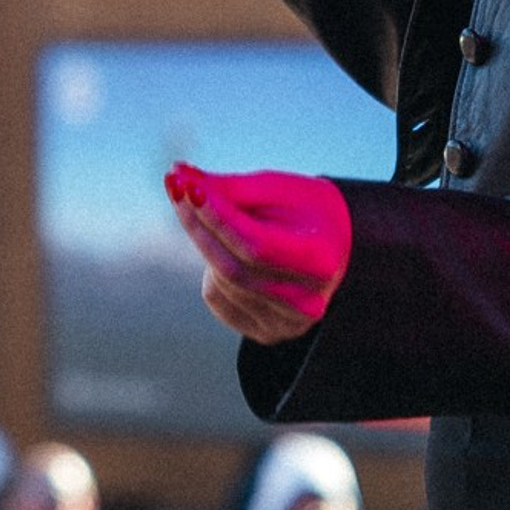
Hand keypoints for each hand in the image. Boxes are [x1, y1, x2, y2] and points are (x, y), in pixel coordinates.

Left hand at [168, 163, 350, 343]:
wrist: (331, 247)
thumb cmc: (304, 211)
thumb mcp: (276, 189)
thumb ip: (230, 187)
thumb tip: (179, 176)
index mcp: (319, 262)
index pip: (256, 245)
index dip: (217, 216)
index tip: (187, 184)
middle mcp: (307, 302)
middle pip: (233, 268)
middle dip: (198, 225)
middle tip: (177, 186)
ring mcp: (286, 324)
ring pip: (221, 282)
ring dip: (204, 242)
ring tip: (212, 215)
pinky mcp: (266, 333)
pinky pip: (217, 298)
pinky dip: (211, 270)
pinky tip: (227, 251)